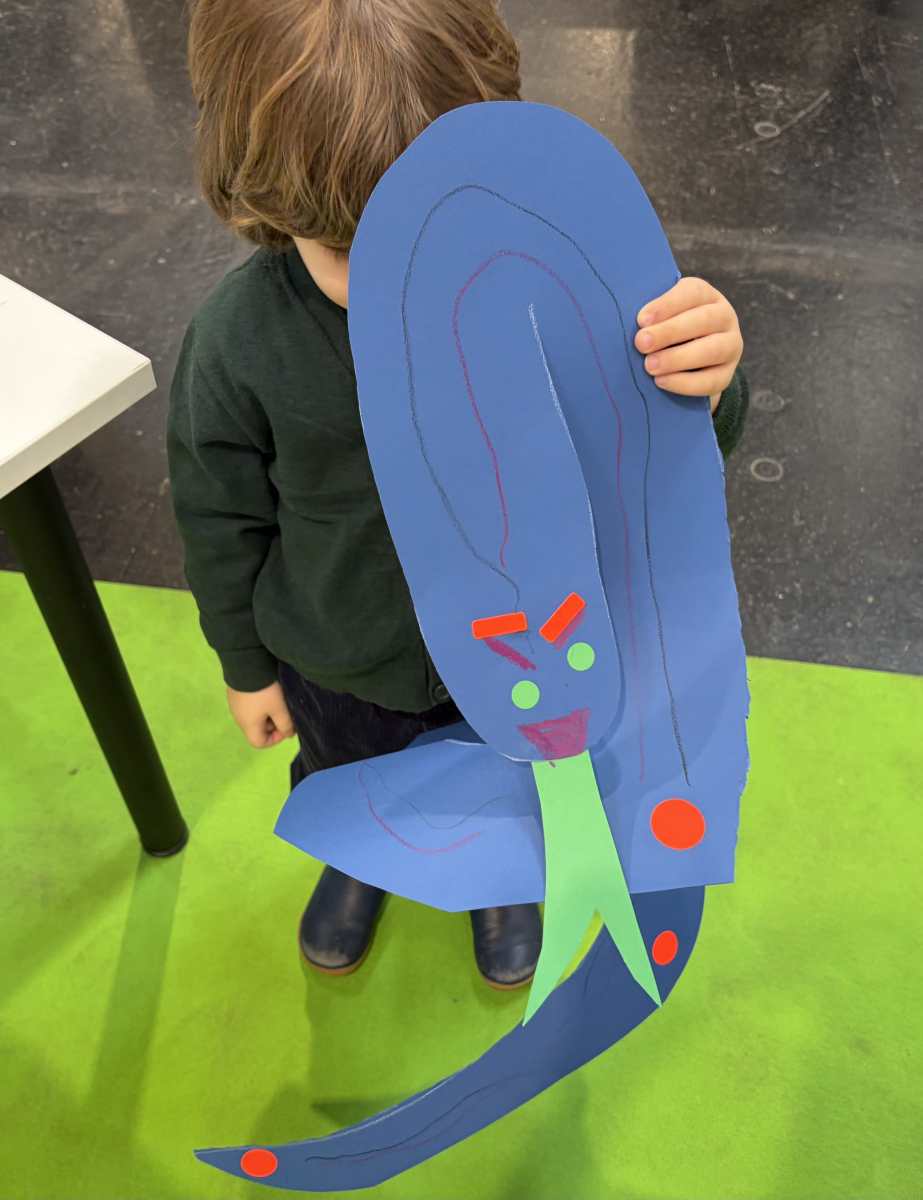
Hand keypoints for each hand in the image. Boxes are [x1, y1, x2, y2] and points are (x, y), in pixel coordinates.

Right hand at [227, 682, 295, 748]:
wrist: (246, 664)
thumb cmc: (265, 691)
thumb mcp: (280, 708)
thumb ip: (286, 724)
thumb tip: (289, 733)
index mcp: (247, 725)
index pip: (259, 743)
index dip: (275, 739)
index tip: (286, 726)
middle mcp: (238, 718)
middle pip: (257, 729)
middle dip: (273, 724)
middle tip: (285, 712)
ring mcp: (235, 704)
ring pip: (254, 716)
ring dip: (267, 712)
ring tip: (278, 700)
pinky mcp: (234, 692)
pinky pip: (249, 705)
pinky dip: (260, 703)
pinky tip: (268, 691)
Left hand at [634, 277, 742, 412]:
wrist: (688, 364)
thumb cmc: (663, 332)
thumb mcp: (659, 317)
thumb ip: (648, 316)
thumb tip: (618, 317)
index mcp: (705, 295)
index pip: (692, 293)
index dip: (667, 305)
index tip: (641, 319)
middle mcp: (724, 317)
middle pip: (703, 320)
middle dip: (669, 332)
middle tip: (641, 343)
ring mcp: (730, 346)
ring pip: (712, 350)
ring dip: (678, 358)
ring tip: (650, 366)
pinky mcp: (726, 375)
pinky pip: (710, 380)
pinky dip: (685, 383)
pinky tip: (661, 382)